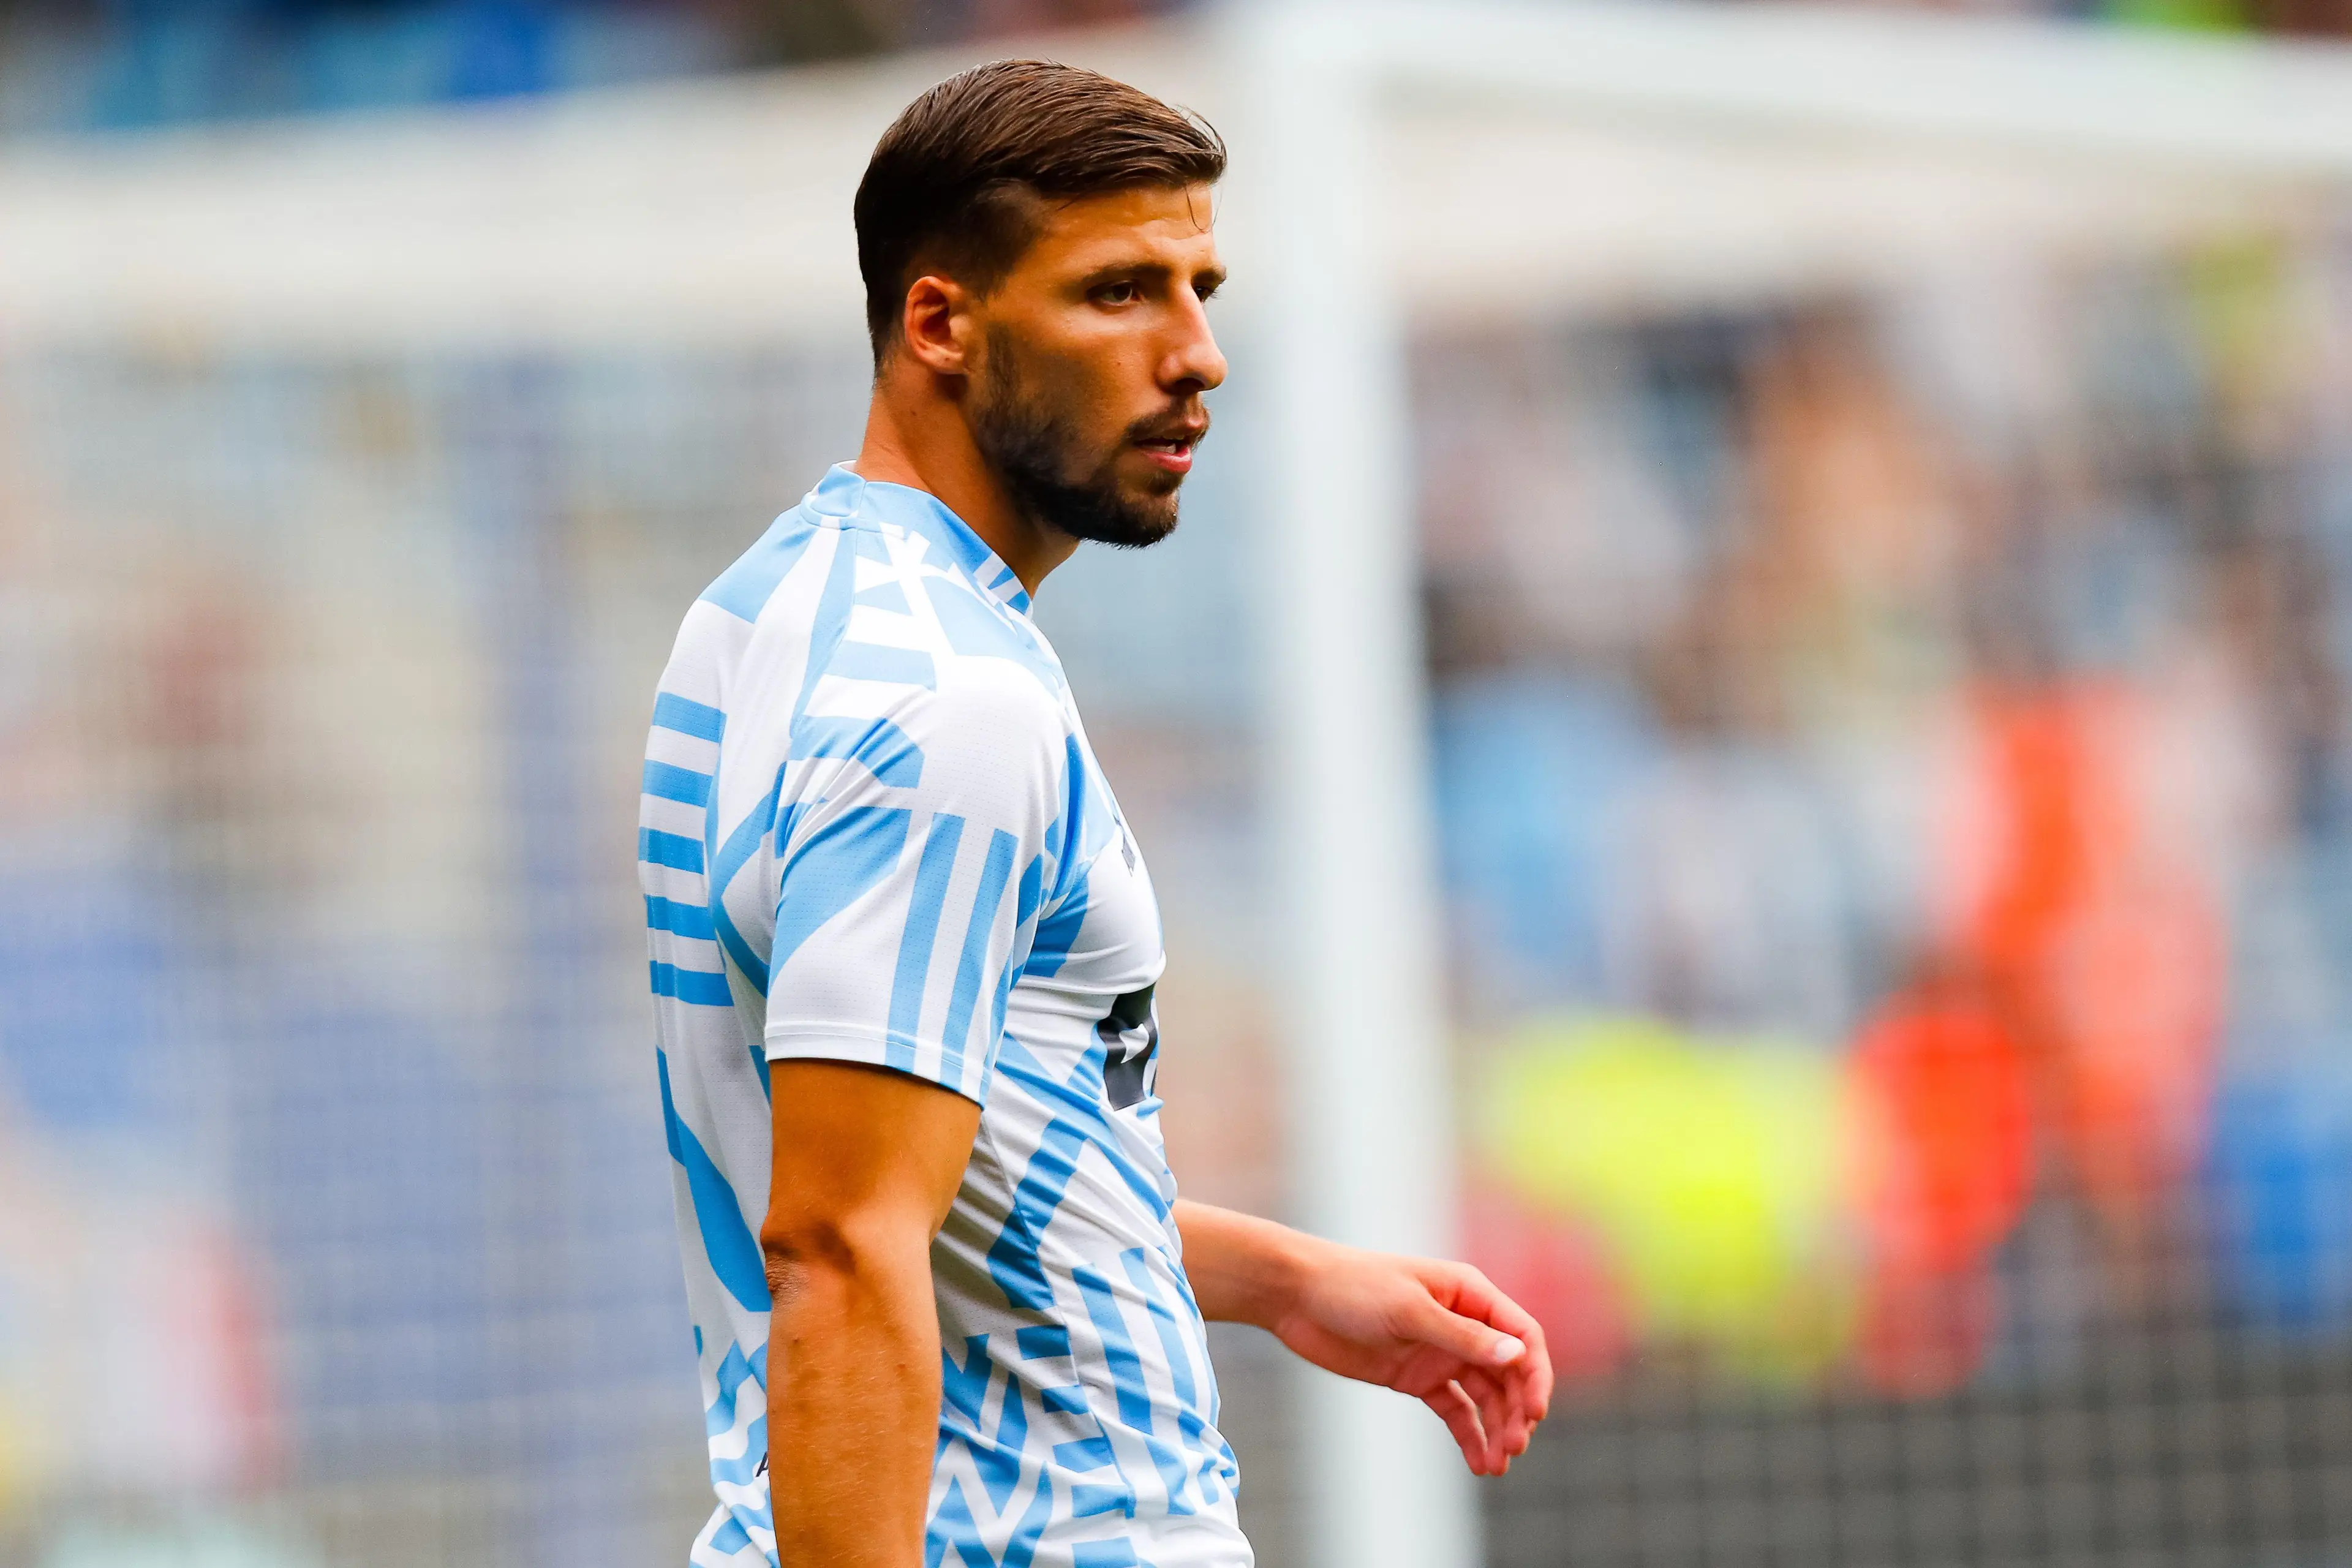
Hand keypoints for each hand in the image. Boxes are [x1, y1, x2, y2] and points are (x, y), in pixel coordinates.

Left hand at [1269, 1241, 1552, 1476]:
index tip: (1535, 1413)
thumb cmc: (1353, 1286)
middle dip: (1517, 1410)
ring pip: (1486, 1396)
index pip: (1522, 1335)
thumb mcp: (1409, 1311)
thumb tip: (1516, 1355)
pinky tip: (1479, 1463)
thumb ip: (1462, 1336)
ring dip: (1497, 1429)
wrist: (1296, 1296)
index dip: (1535, 1373)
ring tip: (1498, 1464)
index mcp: (1469, 1294)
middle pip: (1509, 1372)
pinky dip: (1469, 1436)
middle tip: (1513, 1448)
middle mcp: (1463, 1323)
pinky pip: (1455, 1410)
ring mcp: (1440, 1352)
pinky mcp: (1417, 1377)